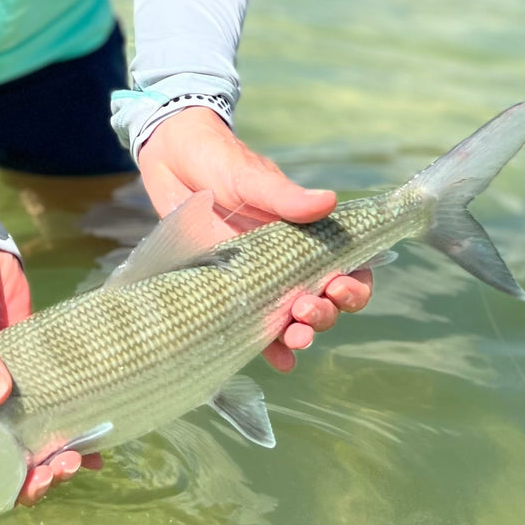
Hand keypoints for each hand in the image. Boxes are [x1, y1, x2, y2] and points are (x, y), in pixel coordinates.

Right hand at [0, 237, 97, 505]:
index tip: (23, 481)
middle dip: (31, 478)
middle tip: (59, 468)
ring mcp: (0, 404)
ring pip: (27, 450)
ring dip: (53, 463)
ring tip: (76, 461)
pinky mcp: (32, 386)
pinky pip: (51, 420)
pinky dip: (71, 438)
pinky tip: (93, 451)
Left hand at [137, 107, 372, 370]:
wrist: (169, 161)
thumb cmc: (218, 161)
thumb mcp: (250, 177)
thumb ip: (284, 195)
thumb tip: (328, 202)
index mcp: (306, 235)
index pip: (347, 266)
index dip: (354, 284)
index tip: (339, 286)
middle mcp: (288, 263)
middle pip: (325, 300)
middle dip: (326, 313)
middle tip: (307, 309)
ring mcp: (258, 281)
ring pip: (293, 320)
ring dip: (302, 335)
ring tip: (295, 338)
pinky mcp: (227, 293)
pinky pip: (252, 328)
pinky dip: (270, 349)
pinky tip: (281, 362)